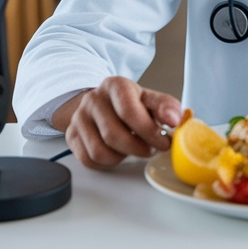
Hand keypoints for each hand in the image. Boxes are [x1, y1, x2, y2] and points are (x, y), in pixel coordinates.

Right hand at [52, 78, 182, 169]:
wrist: (104, 104)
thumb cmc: (132, 104)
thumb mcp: (152, 100)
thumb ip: (168, 108)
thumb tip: (176, 120)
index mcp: (115, 85)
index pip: (129, 111)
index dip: (149, 132)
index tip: (164, 142)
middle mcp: (92, 99)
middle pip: (113, 135)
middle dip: (137, 149)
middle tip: (150, 150)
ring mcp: (79, 117)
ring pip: (99, 151)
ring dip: (121, 157)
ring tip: (133, 149)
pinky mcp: (71, 135)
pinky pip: (88, 160)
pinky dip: (107, 163)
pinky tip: (117, 153)